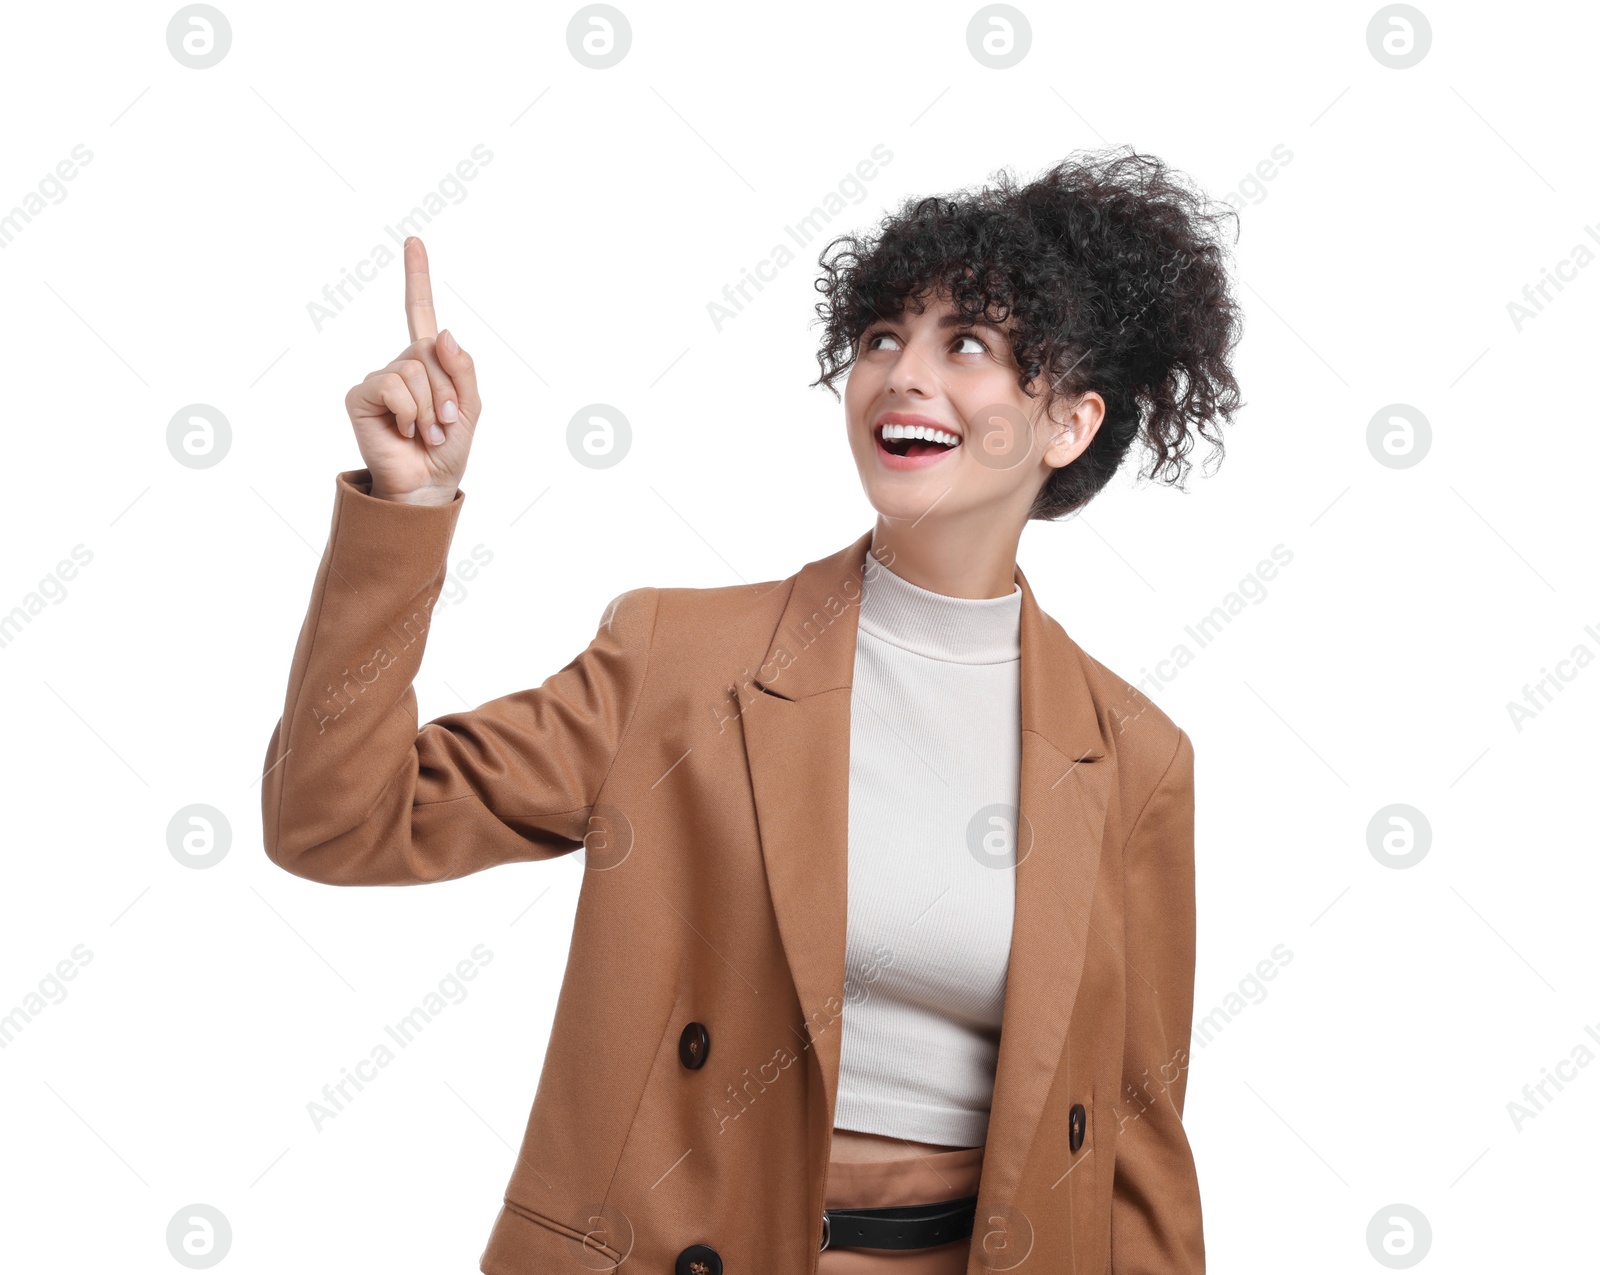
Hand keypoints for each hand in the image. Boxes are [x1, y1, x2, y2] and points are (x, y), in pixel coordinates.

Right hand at [343, 236, 479, 503]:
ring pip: (414, 369)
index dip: (416, 277)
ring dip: (430, 406)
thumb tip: (442, 332)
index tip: (414, 241)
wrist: (427, 484)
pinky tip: (404, 430)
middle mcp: (399, 365)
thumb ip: (462, 368)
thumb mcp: (470, 407)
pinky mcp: (360, 395)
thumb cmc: (447, 450)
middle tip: (444, 422)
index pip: (418, 313)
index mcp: (426, 363)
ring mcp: (378, 379)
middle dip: (447, 390)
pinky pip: (394, 384)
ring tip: (425, 431)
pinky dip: (409, 410)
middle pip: (429, 350)